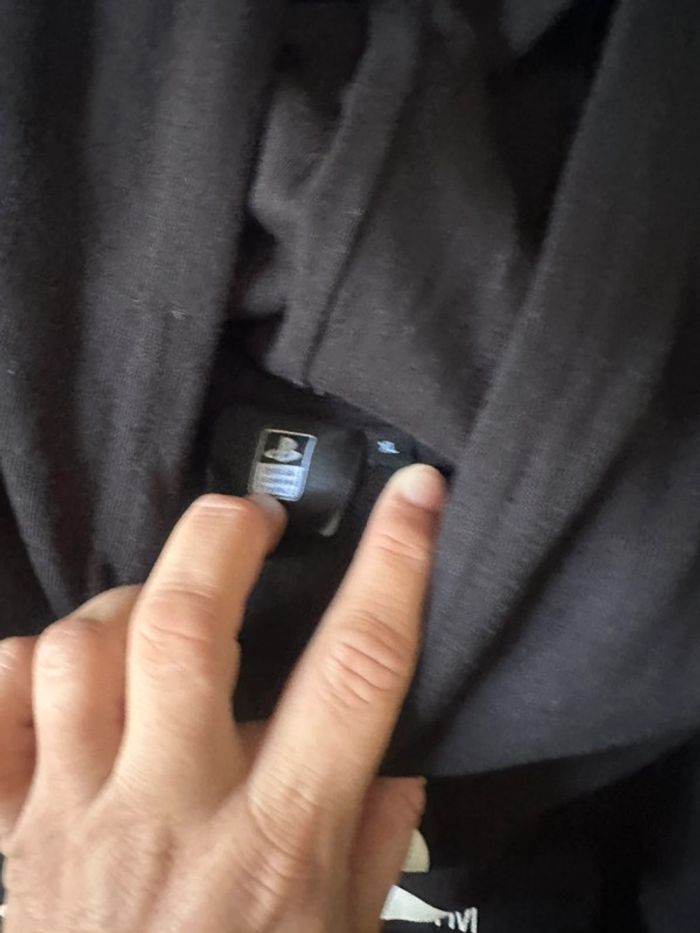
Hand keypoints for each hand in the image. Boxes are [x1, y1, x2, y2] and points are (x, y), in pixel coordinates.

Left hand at [0, 464, 444, 932]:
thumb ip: (369, 852)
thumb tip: (398, 766)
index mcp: (275, 844)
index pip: (355, 671)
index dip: (394, 566)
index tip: (415, 497)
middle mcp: (171, 813)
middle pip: (189, 626)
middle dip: (224, 539)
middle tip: (250, 515)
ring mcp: (71, 819)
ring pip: (84, 650)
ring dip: (127, 602)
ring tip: (158, 606)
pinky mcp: (0, 831)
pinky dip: (27, 661)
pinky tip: (64, 671)